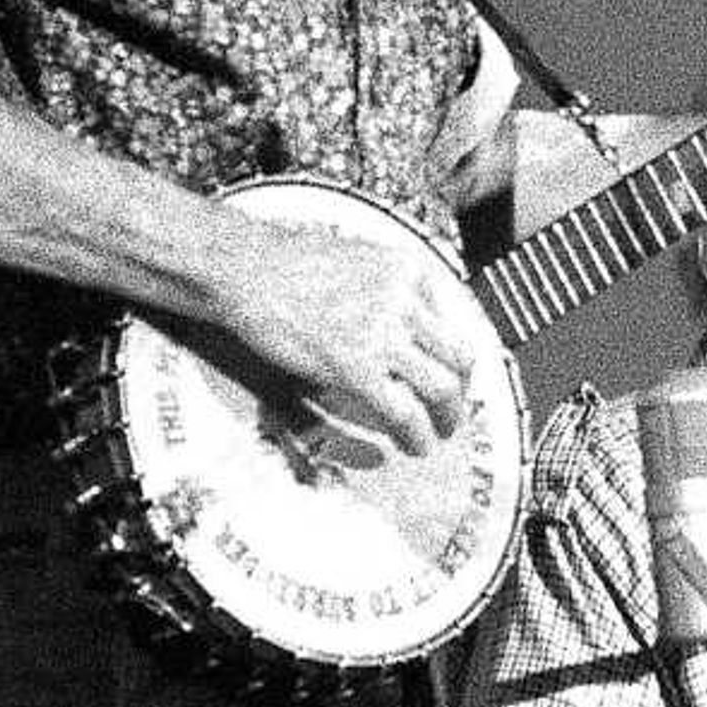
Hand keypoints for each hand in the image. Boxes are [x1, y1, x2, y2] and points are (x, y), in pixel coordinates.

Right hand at [217, 216, 488, 458]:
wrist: (245, 270)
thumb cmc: (286, 264)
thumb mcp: (358, 261)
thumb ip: (389, 290)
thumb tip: (409, 328)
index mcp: (407, 270)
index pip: (452, 321)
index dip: (453, 357)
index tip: (451, 374)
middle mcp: (405, 300)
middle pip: (459, 355)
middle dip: (461, 389)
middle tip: (453, 408)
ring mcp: (383, 334)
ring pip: (442, 386)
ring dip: (447, 417)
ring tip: (439, 432)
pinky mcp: (357, 368)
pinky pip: (405, 411)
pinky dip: (418, 434)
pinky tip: (415, 445)